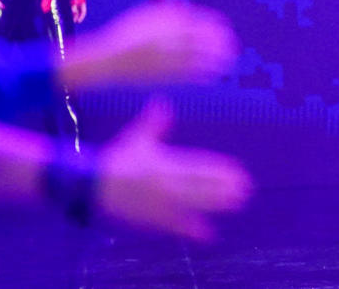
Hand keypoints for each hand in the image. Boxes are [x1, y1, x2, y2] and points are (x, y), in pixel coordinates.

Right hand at [60, 0, 239, 88]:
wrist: (107, 59)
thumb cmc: (126, 34)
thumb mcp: (145, 15)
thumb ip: (167, 10)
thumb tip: (185, 8)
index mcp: (167, 22)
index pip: (201, 20)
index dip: (216, 24)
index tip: (225, 27)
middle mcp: (171, 39)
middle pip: (205, 39)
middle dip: (221, 42)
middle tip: (233, 45)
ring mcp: (169, 58)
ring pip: (201, 58)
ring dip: (218, 60)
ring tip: (229, 62)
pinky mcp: (165, 76)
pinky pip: (190, 75)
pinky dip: (204, 75)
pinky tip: (213, 77)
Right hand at [96, 98, 251, 242]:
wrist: (92, 184)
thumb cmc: (116, 159)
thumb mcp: (136, 137)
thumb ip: (154, 122)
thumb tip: (162, 102)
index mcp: (165, 163)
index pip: (199, 167)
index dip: (220, 171)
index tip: (238, 171)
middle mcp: (166, 183)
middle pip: (202, 187)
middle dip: (224, 189)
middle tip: (246, 189)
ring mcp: (160, 203)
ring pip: (194, 205)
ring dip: (216, 205)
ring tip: (237, 204)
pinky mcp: (151, 219)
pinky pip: (175, 226)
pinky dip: (191, 230)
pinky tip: (208, 235)